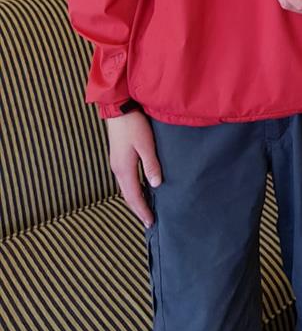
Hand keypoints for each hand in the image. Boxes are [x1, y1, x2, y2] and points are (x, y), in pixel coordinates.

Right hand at [107, 111, 161, 227]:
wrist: (118, 108)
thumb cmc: (133, 125)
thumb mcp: (146, 145)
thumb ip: (151, 165)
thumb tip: (156, 185)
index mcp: (124, 169)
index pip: (134, 196)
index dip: (142, 210)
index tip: (150, 222)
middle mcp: (118, 169)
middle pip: (127, 195)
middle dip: (137, 209)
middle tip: (148, 221)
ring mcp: (116, 163)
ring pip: (125, 188)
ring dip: (134, 200)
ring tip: (144, 208)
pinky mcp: (118, 157)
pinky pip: (125, 180)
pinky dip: (132, 189)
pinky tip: (139, 188)